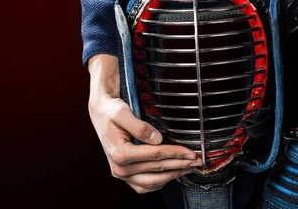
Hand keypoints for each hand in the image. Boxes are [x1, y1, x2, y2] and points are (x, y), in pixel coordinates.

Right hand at [87, 54, 201, 193]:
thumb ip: (140, 127)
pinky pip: (145, 186)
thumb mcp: (123, 112)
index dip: (176, 154)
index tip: (191, 153)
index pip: (155, 156)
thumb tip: (157, 139)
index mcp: (120, 153)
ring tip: (188, 168)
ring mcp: (121, 174)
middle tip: (197, 161)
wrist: (100, 112)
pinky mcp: (124, 175)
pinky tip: (171, 173)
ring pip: (153, 182)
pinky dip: (160, 182)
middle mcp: (119, 168)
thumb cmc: (110, 110)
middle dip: (180, 165)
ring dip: (173, 176)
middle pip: (157, 170)